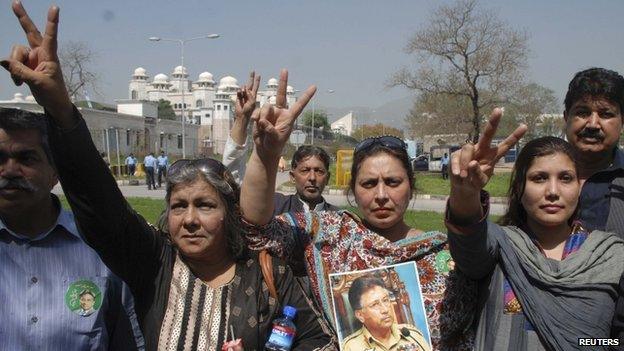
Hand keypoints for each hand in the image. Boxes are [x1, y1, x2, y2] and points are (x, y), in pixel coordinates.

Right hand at [1, 1, 72, 119]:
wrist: (54, 104)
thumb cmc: (53, 93)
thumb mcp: (38, 83)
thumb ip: (21, 72)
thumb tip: (3, 61)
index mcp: (50, 56)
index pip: (50, 36)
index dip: (52, 22)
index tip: (55, 8)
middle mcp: (40, 53)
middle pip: (29, 32)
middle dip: (22, 18)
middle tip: (15, 2)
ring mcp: (32, 59)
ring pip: (16, 52)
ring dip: (14, 66)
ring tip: (21, 80)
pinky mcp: (25, 65)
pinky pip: (13, 63)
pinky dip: (13, 73)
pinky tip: (19, 83)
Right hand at [235, 71, 260, 121]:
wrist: (242, 115)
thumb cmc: (248, 111)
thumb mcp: (252, 103)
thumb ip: (250, 95)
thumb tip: (245, 89)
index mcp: (253, 95)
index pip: (255, 86)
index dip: (257, 81)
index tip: (258, 74)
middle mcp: (248, 94)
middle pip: (250, 84)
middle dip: (251, 77)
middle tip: (252, 71)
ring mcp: (243, 95)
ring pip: (243, 88)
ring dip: (243, 90)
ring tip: (244, 95)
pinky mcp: (238, 96)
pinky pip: (238, 91)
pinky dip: (239, 92)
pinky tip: (240, 94)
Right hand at [252, 69, 315, 159]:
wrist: (264, 148)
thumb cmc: (274, 145)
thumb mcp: (274, 139)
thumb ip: (270, 130)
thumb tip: (263, 120)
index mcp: (289, 117)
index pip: (299, 105)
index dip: (306, 96)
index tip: (314, 86)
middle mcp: (280, 112)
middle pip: (282, 94)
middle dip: (283, 82)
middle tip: (285, 70)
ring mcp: (271, 112)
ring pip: (266, 106)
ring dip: (262, 116)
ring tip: (262, 127)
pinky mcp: (261, 114)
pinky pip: (258, 110)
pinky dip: (256, 117)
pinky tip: (256, 123)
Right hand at [450, 108, 526, 194]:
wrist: (462, 186)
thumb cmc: (475, 182)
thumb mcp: (480, 181)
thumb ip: (478, 173)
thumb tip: (471, 163)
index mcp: (492, 155)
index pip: (505, 145)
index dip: (514, 136)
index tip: (524, 126)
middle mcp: (482, 149)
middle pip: (487, 134)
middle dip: (493, 122)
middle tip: (499, 110)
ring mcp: (469, 151)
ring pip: (468, 149)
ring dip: (466, 164)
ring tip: (465, 176)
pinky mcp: (456, 154)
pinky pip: (457, 157)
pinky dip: (457, 167)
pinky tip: (458, 174)